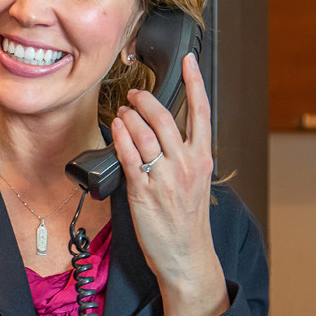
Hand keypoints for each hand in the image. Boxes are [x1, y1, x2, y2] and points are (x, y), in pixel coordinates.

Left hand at [112, 53, 226, 315]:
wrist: (185, 255)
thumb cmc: (186, 221)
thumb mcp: (192, 183)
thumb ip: (180, 157)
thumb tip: (158, 136)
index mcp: (201, 159)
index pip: (201, 113)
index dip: (195, 83)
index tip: (190, 61)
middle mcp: (186, 164)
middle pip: (166, 118)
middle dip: (146, 99)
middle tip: (134, 92)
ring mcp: (165, 176)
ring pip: (145, 133)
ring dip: (129, 116)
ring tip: (122, 110)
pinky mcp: (143, 190)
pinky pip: (129, 155)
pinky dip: (120, 136)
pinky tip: (114, 128)